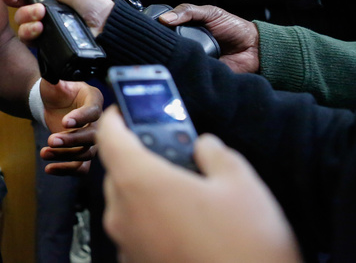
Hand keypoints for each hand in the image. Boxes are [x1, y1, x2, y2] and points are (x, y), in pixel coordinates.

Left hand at [39, 79, 102, 174]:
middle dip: (72, 140)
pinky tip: (50, 169)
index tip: (65, 121)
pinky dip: (67, 170)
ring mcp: (90, 138)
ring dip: (65, 156)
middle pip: (92, 136)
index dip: (81, 117)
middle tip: (51, 140)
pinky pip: (81, 166)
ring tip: (45, 152)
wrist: (52, 104)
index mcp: (93, 99)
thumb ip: (54, 78)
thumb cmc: (56, 91)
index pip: (93, 111)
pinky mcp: (82, 151)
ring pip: (86, 153)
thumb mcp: (53, 82)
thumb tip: (51, 73)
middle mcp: (96, 121)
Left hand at [97, 109, 301, 262]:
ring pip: (129, 204)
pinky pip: (139, 233)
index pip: (109, 137)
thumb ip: (216, 154)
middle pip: (120, 171)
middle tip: (173, 151)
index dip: (115, 118)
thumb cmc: (246, 246)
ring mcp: (128, 244)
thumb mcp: (242, 186)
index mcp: (139, 182)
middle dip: (143, 157)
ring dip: (151, 193)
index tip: (125, 109)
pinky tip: (189, 226)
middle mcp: (123, 213)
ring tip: (190, 193)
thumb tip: (204, 146)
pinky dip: (155, 222)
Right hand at [158, 4, 259, 72]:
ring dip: (177, 53)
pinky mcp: (199, 71)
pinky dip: (187, 65)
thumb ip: (188, 11)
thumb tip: (165, 18)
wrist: (254, 48)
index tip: (154, 24)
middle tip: (166, 38)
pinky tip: (190, 59)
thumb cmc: (234, 27)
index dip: (158, 25)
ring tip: (180, 48)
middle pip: (167, 43)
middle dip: (165, 41)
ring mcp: (192, 57)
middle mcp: (186, 43)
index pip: (165, 27)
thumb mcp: (210, 12)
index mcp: (186, 28)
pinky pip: (187, 70)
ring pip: (175, 57)